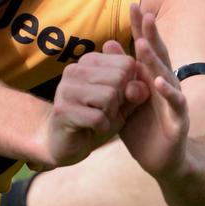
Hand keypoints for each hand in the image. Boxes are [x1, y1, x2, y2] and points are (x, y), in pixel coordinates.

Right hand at [35, 40, 145, 168]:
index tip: (116, 98)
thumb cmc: (96, 119)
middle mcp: (74, 69)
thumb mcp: (122, 104)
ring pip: (109, 96)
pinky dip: (102, 128)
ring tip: (98, 119)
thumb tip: (142, 86)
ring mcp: (66, 88)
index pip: (126, 63)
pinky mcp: (62, 110)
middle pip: (119, 78)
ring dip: (110, 115)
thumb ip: (135, 92)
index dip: (130, 85)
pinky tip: (91, 128)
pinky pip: (98, 118)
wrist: (66, 144)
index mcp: (89, 61)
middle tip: (105, 111)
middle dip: (120, 101)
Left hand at [119, 4, 189, 178]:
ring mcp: (173, 101)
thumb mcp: (125, 98)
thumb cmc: (144, 128)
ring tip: (143, 44)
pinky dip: (168, 92)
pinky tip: (159, 81)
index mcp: (151, 78)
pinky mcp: (178, 120)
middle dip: (150, 35)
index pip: (146, 48)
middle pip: (158, 55)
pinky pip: (175, 104)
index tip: (132, 5)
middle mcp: (165, 84)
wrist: (162, 162)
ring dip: (155, 60)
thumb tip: (108, 42)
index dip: (140, 28)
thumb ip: (118, 73)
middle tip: (143, 14)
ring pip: (165, 76)